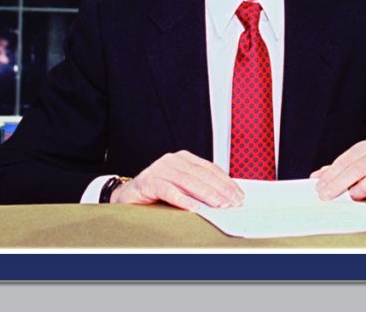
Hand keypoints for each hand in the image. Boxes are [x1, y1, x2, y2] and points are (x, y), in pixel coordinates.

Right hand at [110, 150, 243, 210]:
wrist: (127, 196)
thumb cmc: (157, 193)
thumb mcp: (181, 187)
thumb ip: (199, 188)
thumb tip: (225, 199)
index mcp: (183, 158)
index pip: (209, 168)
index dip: (225, 181)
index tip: (238, 194)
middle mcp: (172, 160)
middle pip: (201, 174)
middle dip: (220, 189)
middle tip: (232, 202)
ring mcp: (159, 169)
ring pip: (187, 181)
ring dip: (206, 194)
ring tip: (219, 205)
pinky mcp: (148, 182)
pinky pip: (168, 190)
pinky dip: (182, 199)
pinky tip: (193, 207)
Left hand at [310, 139, 365, 201]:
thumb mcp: (354, 165)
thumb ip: (335, 171)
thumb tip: (315, 178)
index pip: (344, 161)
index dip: (330, 175)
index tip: (319, 187)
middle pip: (354, 171)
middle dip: (337, 185)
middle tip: (326, 197)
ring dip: (354, 194)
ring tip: (349, 197)